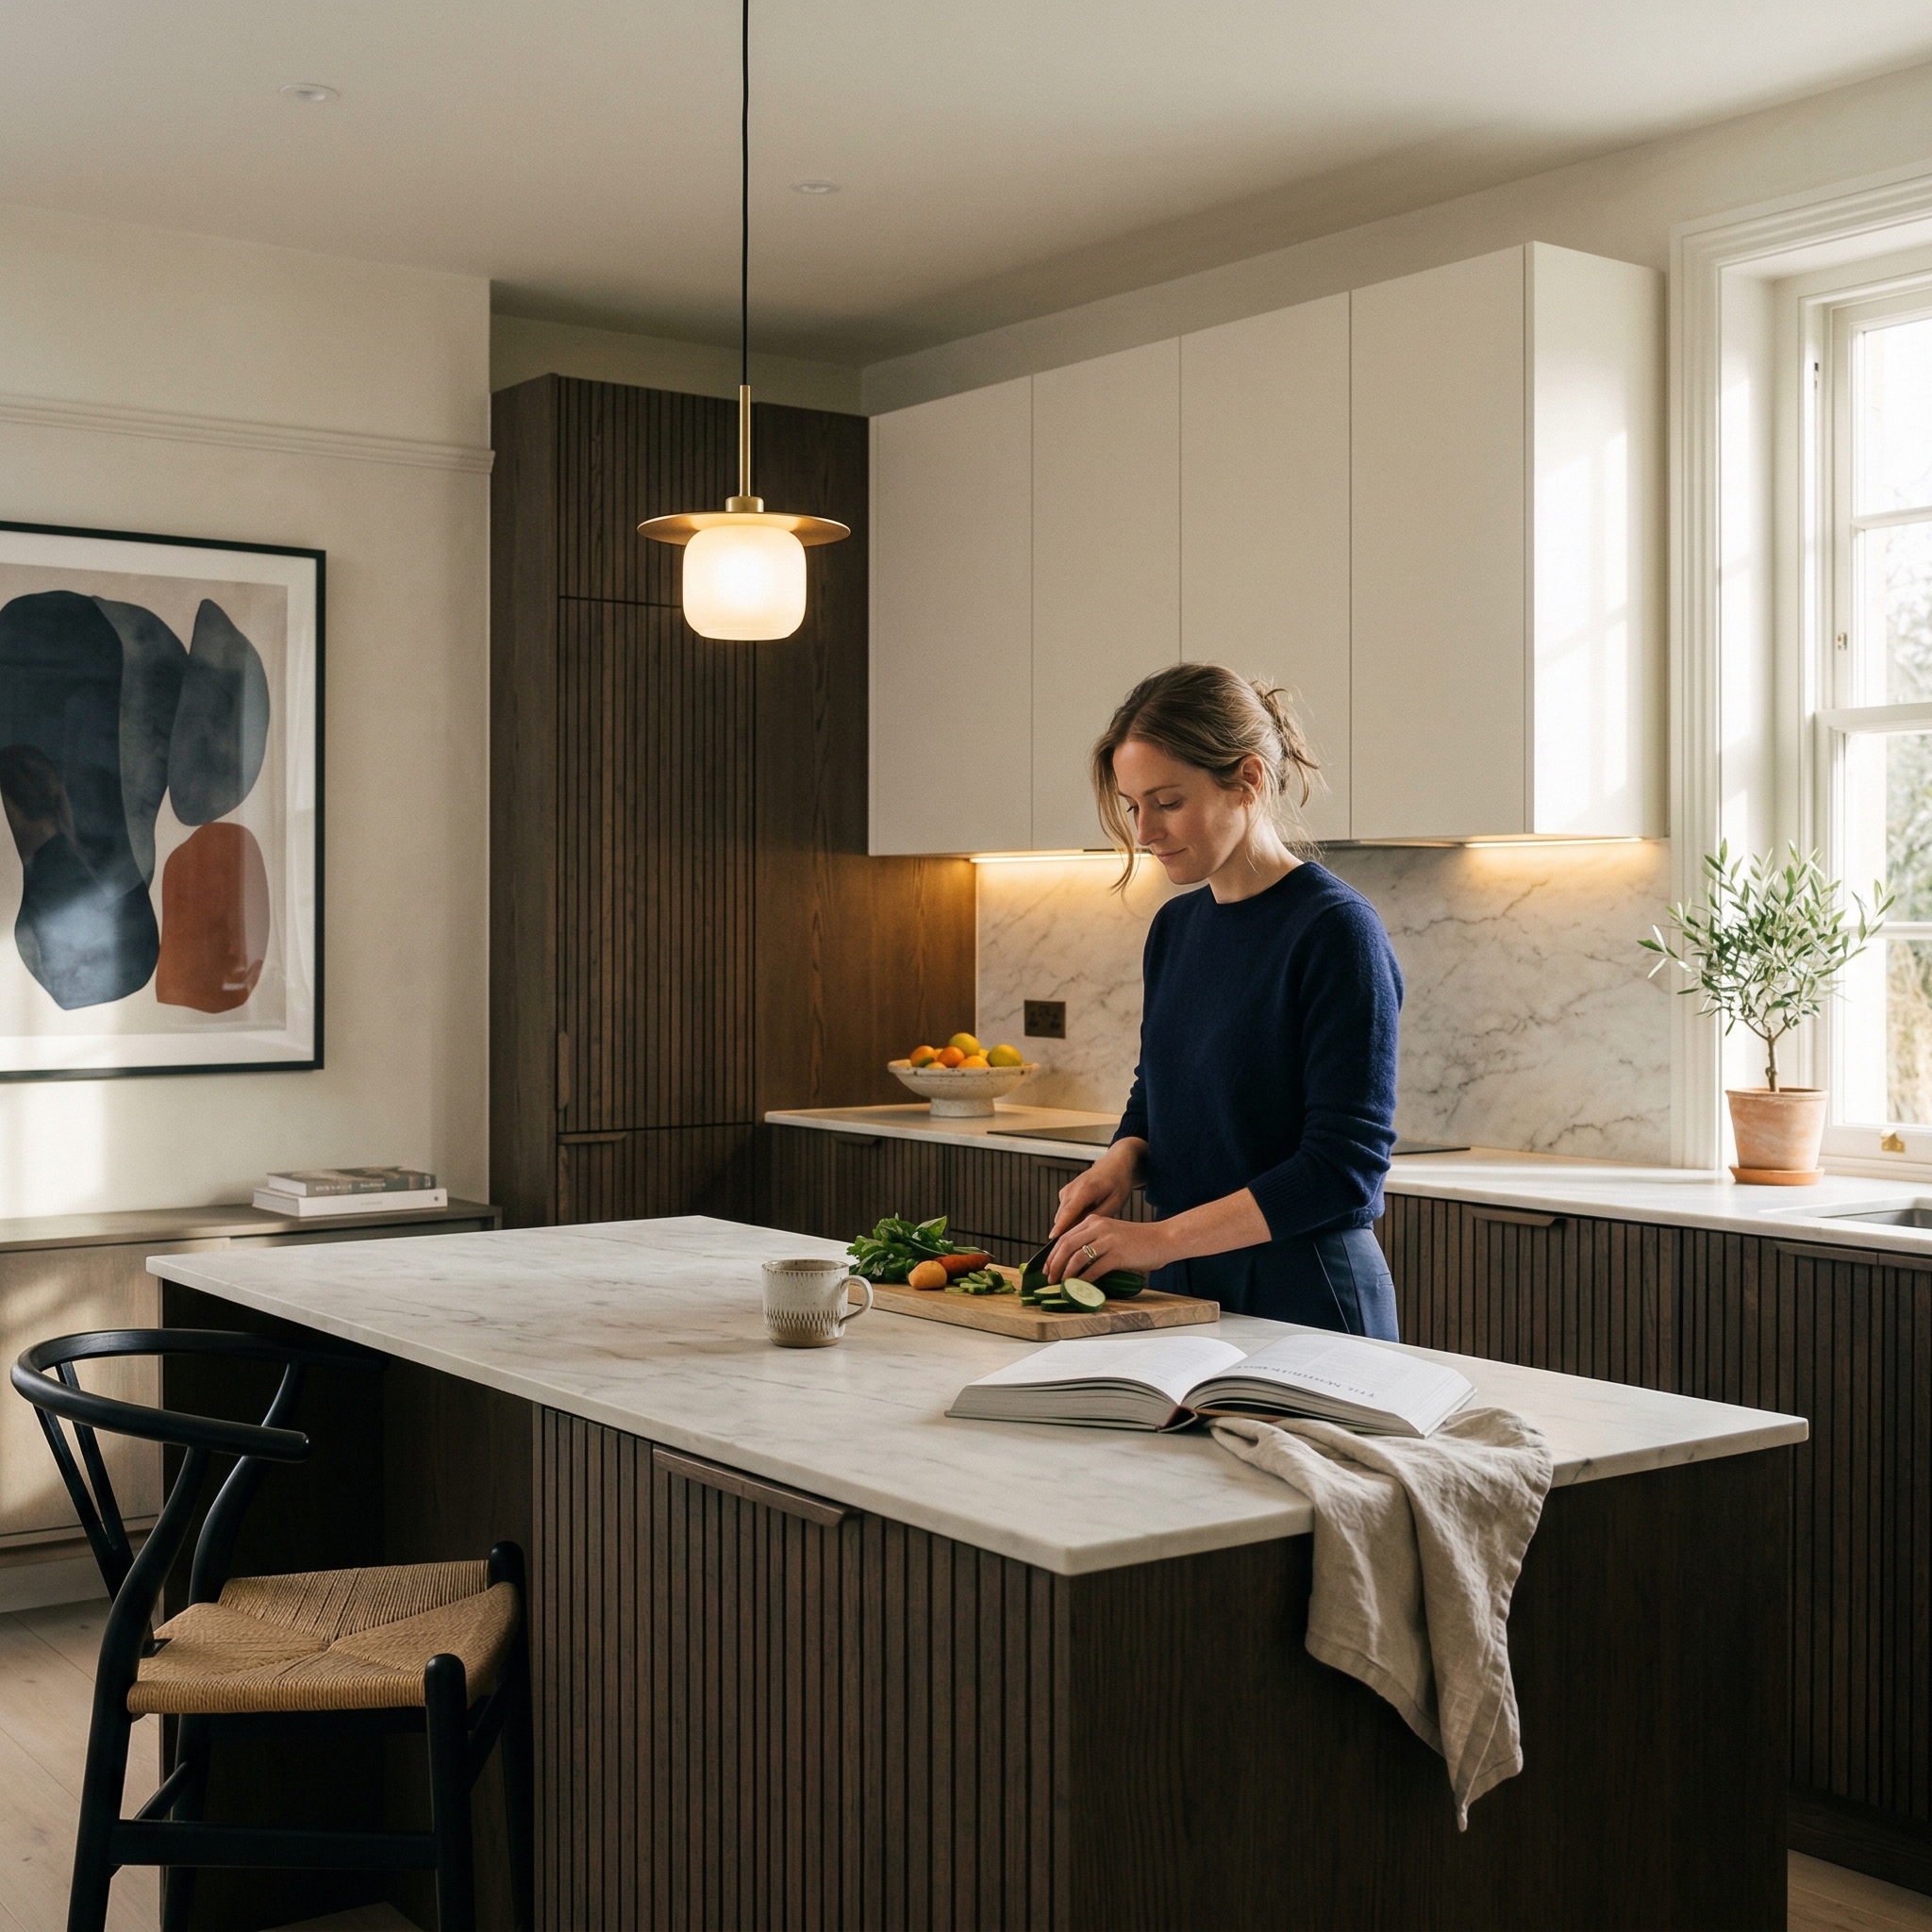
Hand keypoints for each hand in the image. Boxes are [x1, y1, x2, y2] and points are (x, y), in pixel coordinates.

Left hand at [1046, 1214, 1172, 1284]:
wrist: (1163, 1239)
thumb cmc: (1139, 1241)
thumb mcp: (1112, 1234)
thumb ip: (1094, 1241)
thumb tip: (1074, 1262)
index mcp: (1095, 1220)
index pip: (1065, 1237)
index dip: (1052, 1254)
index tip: (1046, 1268)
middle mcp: (1099, 1227)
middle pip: (1066, 1246)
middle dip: (1054, 1264)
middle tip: (1050, 1279)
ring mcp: (1108, 1240)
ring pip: (1077, 1257)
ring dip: (1066, 1274)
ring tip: (1062, 1284)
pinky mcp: (1118, 1254)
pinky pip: (1094, 1269)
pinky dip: (1084, 1280)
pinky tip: (1080, 1287)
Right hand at [1049, 1139, 1141, 1237]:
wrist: (1114, 1165)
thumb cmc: (1118, 1183)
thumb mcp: (1115, 1202)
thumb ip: (1098, 1216)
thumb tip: (1082, 1230)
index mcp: (1086, 1189)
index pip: (1069, 1211)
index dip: (1060, 1226)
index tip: (1052, 1238)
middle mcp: (1072, 1188)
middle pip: (1062, 1216)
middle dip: (1064, 1233)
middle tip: (1074, 1249)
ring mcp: (1067, 1190)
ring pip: (1062, 1215)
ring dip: (1069, 1226)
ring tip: (1082, 1235)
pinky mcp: (1065, 1193)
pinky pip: (1064, 1212)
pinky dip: (1071, 1219)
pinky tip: (1085, 1219)